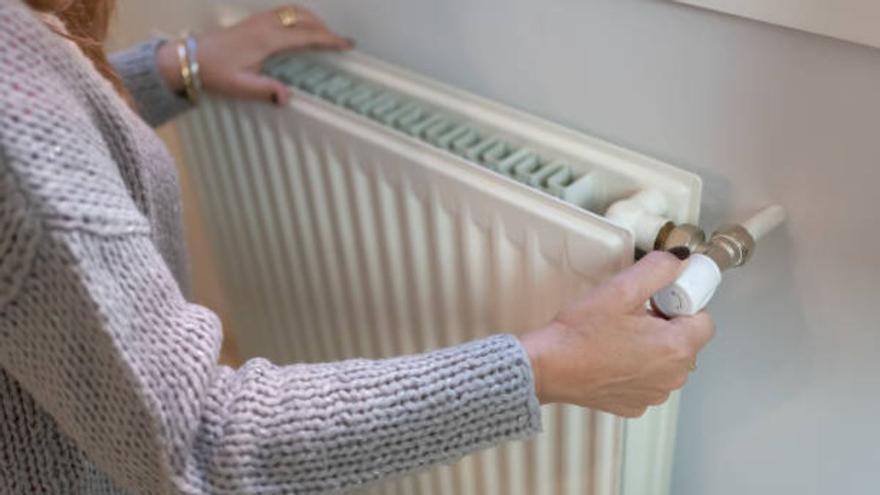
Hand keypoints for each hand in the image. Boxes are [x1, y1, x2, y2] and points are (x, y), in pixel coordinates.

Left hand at [157, 5, 351, 104]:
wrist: (190, 57)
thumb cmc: (214, 72)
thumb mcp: (240, 86)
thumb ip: (266, 90)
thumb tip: (288, 97)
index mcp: (267, 40)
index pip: (306, 36)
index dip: (329, 39)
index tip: (346, 44)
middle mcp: (266, 25)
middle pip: (304, 18)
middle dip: (325, 28)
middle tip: (339, 41)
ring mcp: (259, 20)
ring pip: (293, 11)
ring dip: (312, 19)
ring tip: (324, 34)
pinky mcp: (253, 21)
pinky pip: (283, 12)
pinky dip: (299, 17)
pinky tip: (301, 29)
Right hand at [519, 251, 714, 416]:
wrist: (548, 368)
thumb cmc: (578, 335)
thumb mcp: (619, 289)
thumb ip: (657, 269)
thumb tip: (679, 260)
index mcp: (675, 347)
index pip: (704, 318)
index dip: (681, 304)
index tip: (657, 300)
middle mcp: (672, 377)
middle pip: (686, 340)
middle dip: (665, 325)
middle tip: (631, 315)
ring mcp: (654, 394)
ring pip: (667, 361)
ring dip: (652, 347)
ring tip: (617, 336)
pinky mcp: (635, 404)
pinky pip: (648, 380)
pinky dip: (636, 369)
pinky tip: (611, 357)